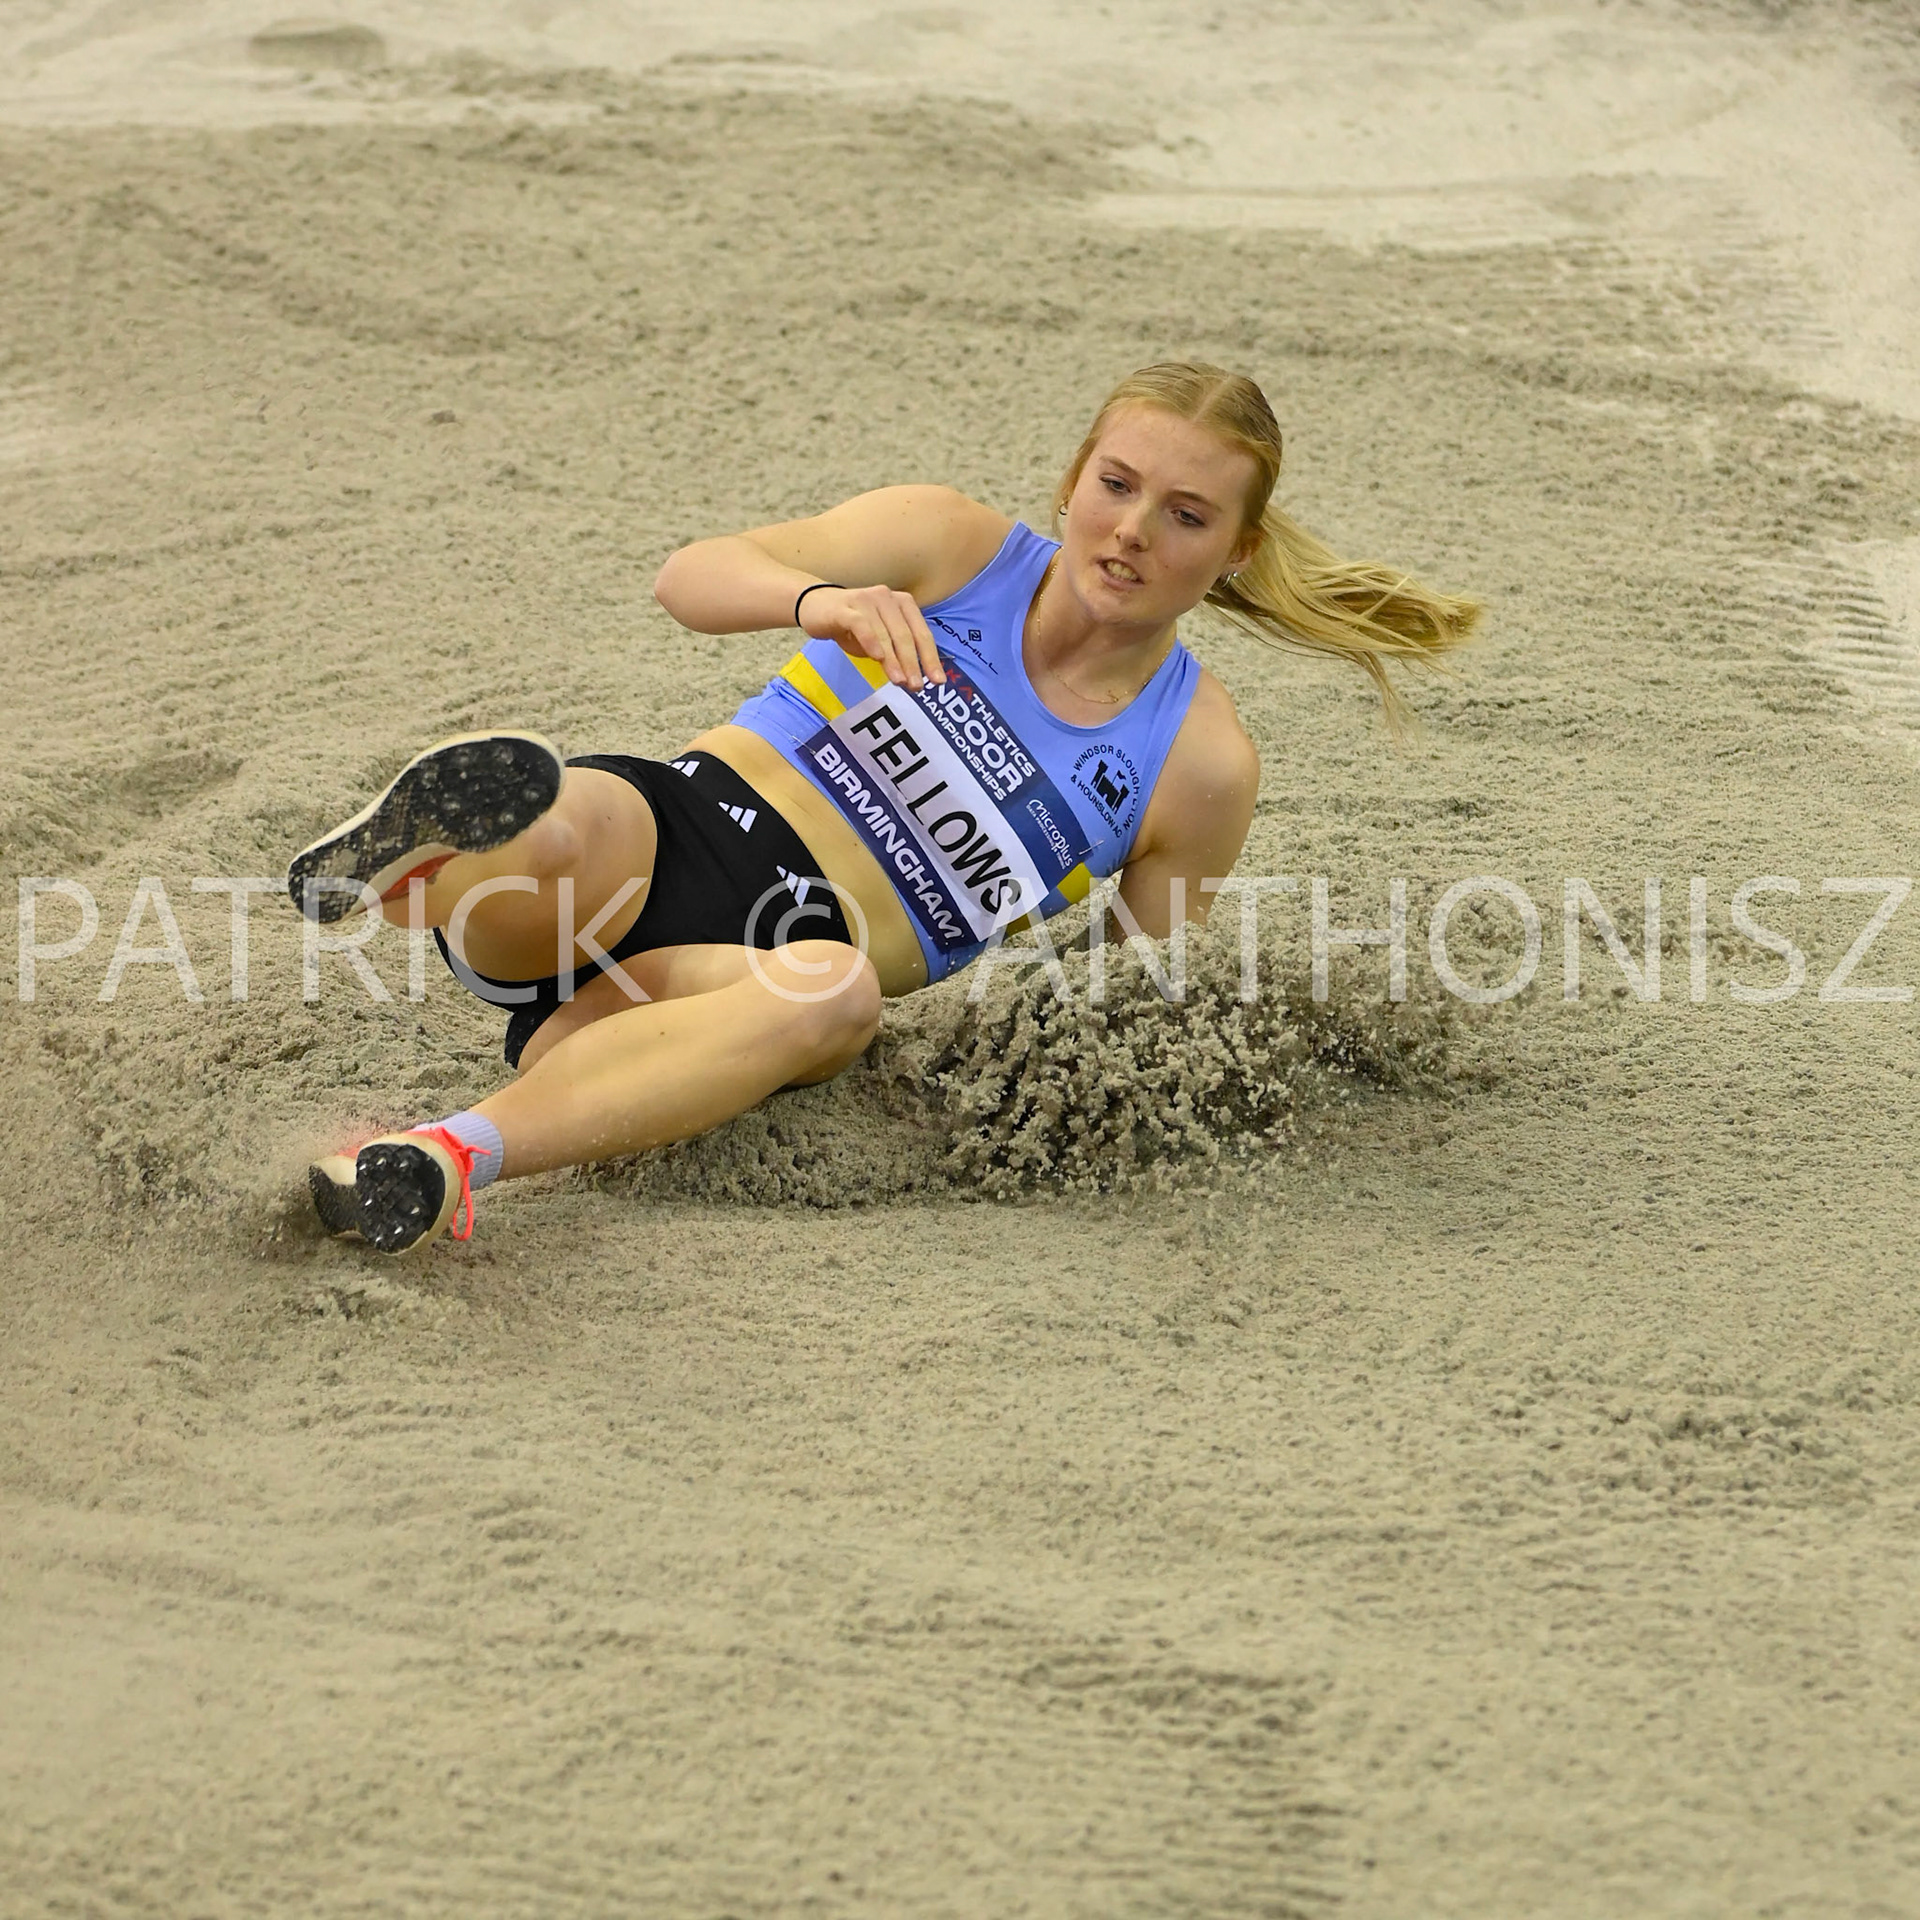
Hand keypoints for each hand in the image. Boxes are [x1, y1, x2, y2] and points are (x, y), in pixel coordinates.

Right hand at [800, 584, 946, 690]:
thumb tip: (913, 680)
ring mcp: (866, 600)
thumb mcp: (879, 639)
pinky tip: (878, 658)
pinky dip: (871, 641)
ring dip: (894, 660)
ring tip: (900, 681)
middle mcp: (887, 598)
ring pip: (885, 633)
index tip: (938, 681)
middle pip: (905, 635)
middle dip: (913, 663)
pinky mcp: (845, 608)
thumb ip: (896, 654)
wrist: (815, 606)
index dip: (930, 658)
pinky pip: (861, 625)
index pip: (922, 633)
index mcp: (902, 604)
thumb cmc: (853, 625)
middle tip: (917, 686)